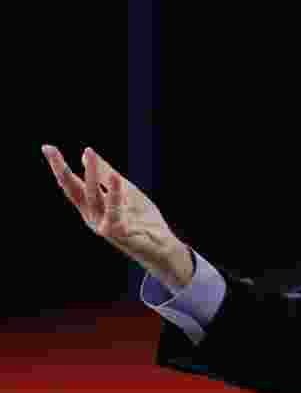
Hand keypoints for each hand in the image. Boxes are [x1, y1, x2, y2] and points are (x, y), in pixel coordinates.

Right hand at [41, 144, 193, 288]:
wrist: (161, 244)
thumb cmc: (141, 219)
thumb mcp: (125, 190)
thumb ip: (106, 175)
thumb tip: (85, 153)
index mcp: (91, 206)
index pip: (72, 184)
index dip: (59, 166)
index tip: (47, 147)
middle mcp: (92, 215)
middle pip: (73, 190)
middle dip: (61, 170)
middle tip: (49, 149)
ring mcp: (102, 225)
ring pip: (93, 196)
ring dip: (91, 173)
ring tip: (89, 153)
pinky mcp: (117, 233)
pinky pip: (115, 211)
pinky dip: (115, 194)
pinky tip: (115, 177)